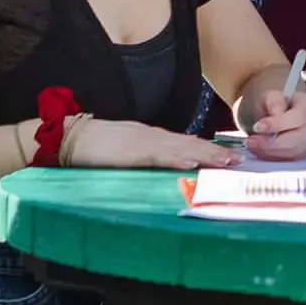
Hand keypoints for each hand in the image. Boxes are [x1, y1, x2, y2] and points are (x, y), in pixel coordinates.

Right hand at [68, 119, 239, 169]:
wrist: (67, 136)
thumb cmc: (94, 147)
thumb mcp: (125, 152)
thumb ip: (144, 158)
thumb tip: (164, 168)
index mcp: (149, 137)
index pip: (184, 142)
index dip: (207, 149)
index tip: (227, 155)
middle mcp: (150, 136)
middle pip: (188, 143)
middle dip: (214, 152)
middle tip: (239, 160)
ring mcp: (141, 142)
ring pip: (179, 147)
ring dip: (204, 155)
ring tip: (225, 161)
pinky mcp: (129, 151)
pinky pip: (156, 155)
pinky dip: (174, 157)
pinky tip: (190, 162)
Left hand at [245, 88, 305, 160]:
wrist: (275, 113)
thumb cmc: (273, 103)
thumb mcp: (269, 96)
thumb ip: (274, 101)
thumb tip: (276, 113)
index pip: (298, 117)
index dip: (278, 124)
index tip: (257, 127)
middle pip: (297, 139)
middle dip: (272, 144)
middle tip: (251, 141)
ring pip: (293, 153)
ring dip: (270, 152)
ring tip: (253, 146)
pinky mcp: (303, 153)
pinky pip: (289, 160)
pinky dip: (272, 157)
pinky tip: (260, 151)